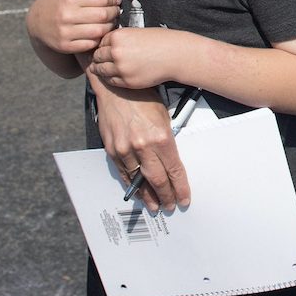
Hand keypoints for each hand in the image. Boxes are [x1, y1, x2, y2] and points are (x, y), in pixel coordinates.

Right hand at [27, 0, 120, 52]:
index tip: (116, 0)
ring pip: (99, 30)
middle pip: (103, 15)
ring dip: (109, 26)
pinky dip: (99, 38)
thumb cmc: (60, 5)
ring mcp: (65, 32)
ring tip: (110, 22)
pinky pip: (91, 43)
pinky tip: (99, 33)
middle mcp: (66, 15)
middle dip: (114, 12)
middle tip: (116, 11)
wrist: (36, 22)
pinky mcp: (65, 46)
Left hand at [88, 27, 185, 89]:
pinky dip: (110, 78)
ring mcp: (121, 68)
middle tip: (100, 60)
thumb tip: (107, 46)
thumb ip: (120, 39)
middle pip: (97, 57)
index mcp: (118, 37)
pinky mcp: (127, 81)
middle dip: (98, 58)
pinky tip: (114, 74)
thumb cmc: (161, 41)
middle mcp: (116, 52)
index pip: (100, 42)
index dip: (102, 46)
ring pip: (101, 70)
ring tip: (104, 68)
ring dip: (101, 69)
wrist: (176, 55)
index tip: (103, 49)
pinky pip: (111, 81)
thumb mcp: (137, 32)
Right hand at [88, 74, 190, 210]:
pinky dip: (130, 184)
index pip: (174, 170)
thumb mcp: (165, 116)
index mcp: (161, 137)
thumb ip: (168, 139)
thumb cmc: (143, 98)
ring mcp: (125, 149)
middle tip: (169, 206)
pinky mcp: (112, 149)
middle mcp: (143, 146)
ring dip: (147, 195)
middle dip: (165, 195)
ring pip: (138, 180)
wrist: (116, 89)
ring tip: (154, 205)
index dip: (179, 188)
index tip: (183, 199)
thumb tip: (171, 159)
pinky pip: (123, 172)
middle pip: (157, 179)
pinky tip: (136, 191)